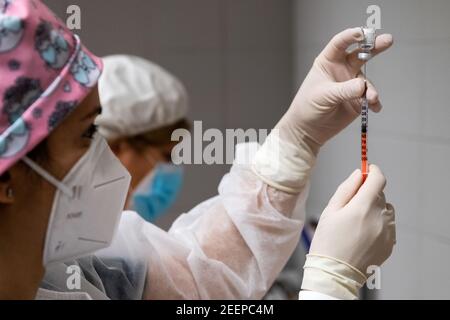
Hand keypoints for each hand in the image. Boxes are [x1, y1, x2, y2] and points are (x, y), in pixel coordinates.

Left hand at [277, 27, 392, 147]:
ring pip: (367, 80)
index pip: (340, 43)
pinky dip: (374, 102)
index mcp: (328, 62)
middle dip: (374, 46)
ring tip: (371, 99)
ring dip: (371, 89)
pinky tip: (374, 107)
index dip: (351, 36)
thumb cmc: (307, 108)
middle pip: (361, 53)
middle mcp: (342, 70)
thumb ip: (344, 90)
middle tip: (387, 40)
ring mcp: (351, 84)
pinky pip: (370, 97)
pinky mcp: (358, 100)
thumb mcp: (323, 96)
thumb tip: (362, 87)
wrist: (309, 130)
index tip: (362, 33)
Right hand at [310, 165, 395, 273]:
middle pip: (380, 194)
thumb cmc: (328, 241)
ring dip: (374, 209)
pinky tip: (362, 235)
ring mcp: (387, 231)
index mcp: (363, 206)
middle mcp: (379, 217)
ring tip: (357, 223)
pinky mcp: (390, 243)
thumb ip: (346, 189)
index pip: (378, 179)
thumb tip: (359, 174)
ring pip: (385, 209)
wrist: (335, 272)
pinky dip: (378, 224)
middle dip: (368, 193)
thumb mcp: (330, 210)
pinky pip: (387, 225)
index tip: (367, 171)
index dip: (372, 172)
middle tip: (350, 206)